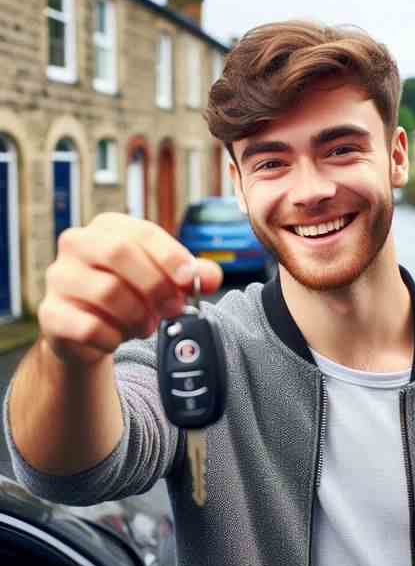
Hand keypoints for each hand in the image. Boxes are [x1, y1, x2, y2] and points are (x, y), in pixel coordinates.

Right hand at [38, 213, 222, 364]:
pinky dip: (114, 338)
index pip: (143, 232)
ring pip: (106, 291)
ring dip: (137, 315)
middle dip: (155, 285)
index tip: (191, 281)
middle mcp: (78, 244)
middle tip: (173, 309)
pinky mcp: (51, 313)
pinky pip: (89, 327)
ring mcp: (59, 277)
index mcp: (108, 227)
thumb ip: (191, 275)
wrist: (89, 330)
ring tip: (145, 325)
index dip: (171, 256)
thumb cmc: (130, 294)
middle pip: (120, 253)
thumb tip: (212, 276)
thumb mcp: (164, 279)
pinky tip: (119, 337)